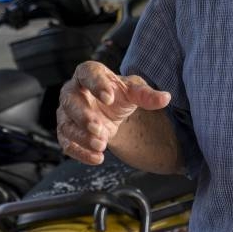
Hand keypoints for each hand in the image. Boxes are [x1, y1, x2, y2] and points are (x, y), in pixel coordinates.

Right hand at [56, 61, 170, 164]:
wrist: (111, 111)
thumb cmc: (119, 94)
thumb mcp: (134, 91)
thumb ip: (147, 95)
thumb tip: (166, 98)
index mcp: (89, 73)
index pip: (88, 73)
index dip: (96, 84)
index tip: (109, 97)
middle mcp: (72, 91)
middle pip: (70, 100)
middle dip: (83, 116)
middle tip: (99, 128)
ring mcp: (66, 113)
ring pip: (66, 124)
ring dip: (82, 137)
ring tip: (102, 145)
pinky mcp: (66, 132)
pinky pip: (67, 143)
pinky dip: (80, 153)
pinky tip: (97, 158)